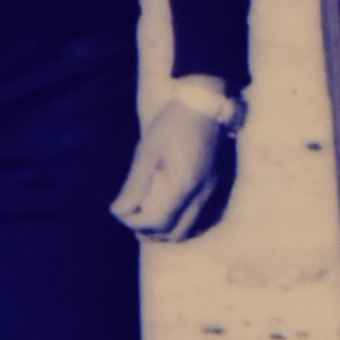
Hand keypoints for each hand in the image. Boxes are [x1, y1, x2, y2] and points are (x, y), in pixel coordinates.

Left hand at [110, 98, 238, 241]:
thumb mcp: (146, 151)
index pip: (156, 221)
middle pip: (174, 234)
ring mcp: (214, 194)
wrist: (208, 106)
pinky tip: (173, 211)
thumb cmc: (172, 124)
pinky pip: (203, 220)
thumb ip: (134, 184)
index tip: (121, 211)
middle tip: (134, 220)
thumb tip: (119, 211)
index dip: (134, 222)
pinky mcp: (221, 189)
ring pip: (190, 230)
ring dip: (167, 231)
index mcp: (181, 184)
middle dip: (150, 232)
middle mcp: (202, 195)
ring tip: (150, 218)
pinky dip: (184, 223)